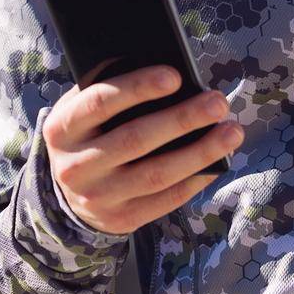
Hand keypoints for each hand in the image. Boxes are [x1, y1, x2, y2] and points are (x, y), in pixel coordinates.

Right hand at [41, 64, 242, 234]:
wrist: (67, 190)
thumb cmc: (90, 131)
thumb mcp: (83, 107)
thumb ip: (111, 86)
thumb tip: (168, 73)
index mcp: (62, 128)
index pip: (99, 102)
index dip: (137, 88)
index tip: (175, 76)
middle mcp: (75, 166)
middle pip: (135, 140)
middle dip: (182, 119)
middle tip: (218, 102)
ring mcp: (97, 198)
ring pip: (156, 175)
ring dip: (200, 152)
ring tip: (231, 132)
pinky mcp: (120, 221)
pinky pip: (164, 201)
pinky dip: (194, 180)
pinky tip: (217, 163)